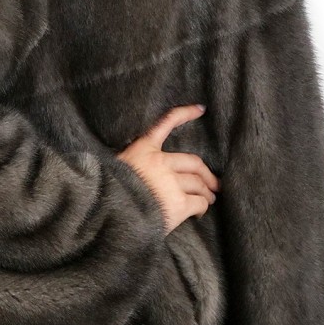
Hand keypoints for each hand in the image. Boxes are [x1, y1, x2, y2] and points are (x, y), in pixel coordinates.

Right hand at [117, 104, 220, 234]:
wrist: (110, 215)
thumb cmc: (108, 194)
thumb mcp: (115, 169)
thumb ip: (134, 166)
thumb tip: (146, 174)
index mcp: (143, 150)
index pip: (166, 124)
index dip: (185, 115)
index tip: (200, 109)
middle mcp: (160, 163)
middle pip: (194, 163)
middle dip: (207, 174)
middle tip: (215, 184)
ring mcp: (171, 183)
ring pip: (199, 185)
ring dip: (207, 193)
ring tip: (210, 199)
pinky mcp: (179, 203)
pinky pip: (199, 202)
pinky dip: (202, 207)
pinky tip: (199, 213)